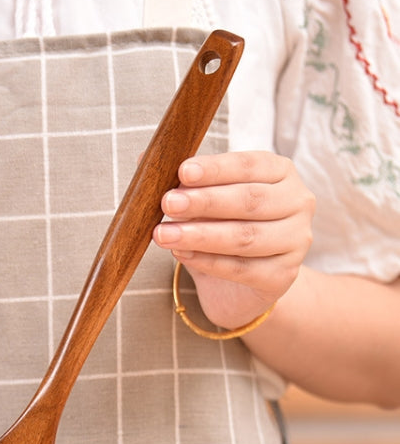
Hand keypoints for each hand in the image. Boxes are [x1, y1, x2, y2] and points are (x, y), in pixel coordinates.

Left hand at [153, 151, 314, 329]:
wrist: (240, 285)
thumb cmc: (221, 230)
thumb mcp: (203, 203)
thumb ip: (183, 181)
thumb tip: (147, 158)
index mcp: (280, 173)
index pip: (249, 165)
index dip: (215, 169)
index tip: (183, 171)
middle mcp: (297, 203)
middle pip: (249, 200)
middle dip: (204, 202)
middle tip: (167, 203)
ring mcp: (295, 241)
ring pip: (244, 237)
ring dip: (199, 235)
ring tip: (163, 234)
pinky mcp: (283, 276)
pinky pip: (241, 268)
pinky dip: (208, 261)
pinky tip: (181, 254)